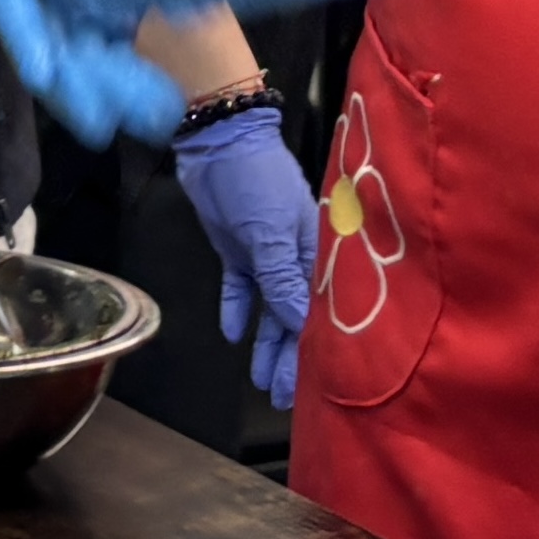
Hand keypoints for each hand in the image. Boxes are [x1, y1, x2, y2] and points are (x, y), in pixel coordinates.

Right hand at [0, 0, 202, 147]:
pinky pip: (108, 53)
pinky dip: (129, 82)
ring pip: (74, 56)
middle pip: (40, 37)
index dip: (25, 33)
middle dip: (71, 83)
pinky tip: (160, 103)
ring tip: (152, 116)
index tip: (45, 73)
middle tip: (106, 121)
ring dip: (105, 92)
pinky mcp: (98, 8)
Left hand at [171, 101, 318, 407]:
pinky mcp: (239, 250)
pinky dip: (239, 310)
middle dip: (290, 357)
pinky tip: (235, 335)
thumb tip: (299, 325)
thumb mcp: (271, 232)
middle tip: (283, 397)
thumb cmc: (254, 180)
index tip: (314, 382)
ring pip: (270, 310)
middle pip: (295, 317)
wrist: (217, 141)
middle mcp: (296, 257)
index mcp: (317, 251)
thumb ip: (282, 280)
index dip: (317, 346)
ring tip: (262, 381)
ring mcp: (267, 255)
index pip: (321, 309)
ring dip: (266, 343)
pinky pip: (242, 288)